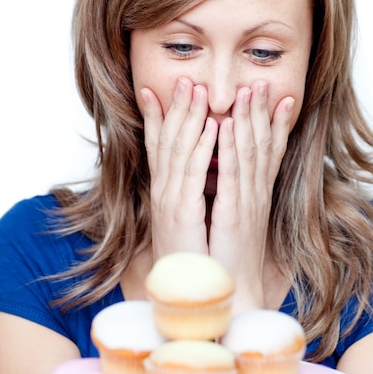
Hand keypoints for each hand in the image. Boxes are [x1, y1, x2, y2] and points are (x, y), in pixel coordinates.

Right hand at [141, 77, 216, 259]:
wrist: (200, 295)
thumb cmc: (198, 258)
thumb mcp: (190, 220)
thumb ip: (190, 192)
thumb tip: (197, 173)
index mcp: (167, 193)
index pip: (160, 148)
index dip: (159, 118)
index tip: (157, 90)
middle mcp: (165, 193)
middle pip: (168, 142)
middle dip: (176, 108)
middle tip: (184, 78)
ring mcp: (172, 203)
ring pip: (179, 151)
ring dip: (189, 117)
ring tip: (197, 88)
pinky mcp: (184, 215)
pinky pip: (195, 174)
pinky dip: (203, 147)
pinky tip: (214, 126)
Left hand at [208, 80, 294, 310]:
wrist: (235, 293)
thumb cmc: (230, 257)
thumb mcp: (234, 221)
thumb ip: (235, 196)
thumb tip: (229, 176)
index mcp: (254, 195)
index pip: (266, 153)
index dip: (272, 123)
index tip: (275, 96)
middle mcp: (255, 194)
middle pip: (261, 145)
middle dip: (260, 112)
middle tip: (261, 82)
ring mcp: (248, 202)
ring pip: (250, 152)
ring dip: (249, 119)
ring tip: (250, 90)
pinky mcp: (235, 213)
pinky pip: (232, 173)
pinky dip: (231, 147)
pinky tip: (228, 125)